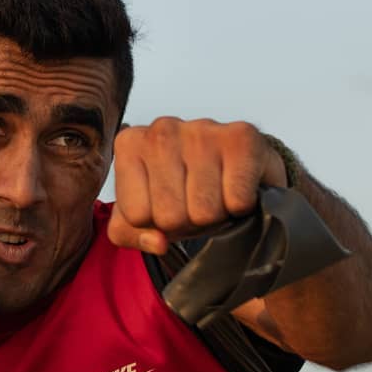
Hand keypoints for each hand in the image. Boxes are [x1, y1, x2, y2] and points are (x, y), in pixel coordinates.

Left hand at [108, 118, 287, 253]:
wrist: (235, 162)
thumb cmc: (182, 188)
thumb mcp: (140, 214)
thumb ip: (130, 234)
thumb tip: (158, 242)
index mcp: (130, 144)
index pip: (136, 216)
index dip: (157, 223)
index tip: (169, 204)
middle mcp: (162, 130)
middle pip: (170, 216)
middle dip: (187, 221)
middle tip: (196, 202)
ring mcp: (201, 129)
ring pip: (204, 212)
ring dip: (216, 215)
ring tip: (216, 194)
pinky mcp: (241, 138)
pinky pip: (237, 201)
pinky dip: (240, 206)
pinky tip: (236, 187)